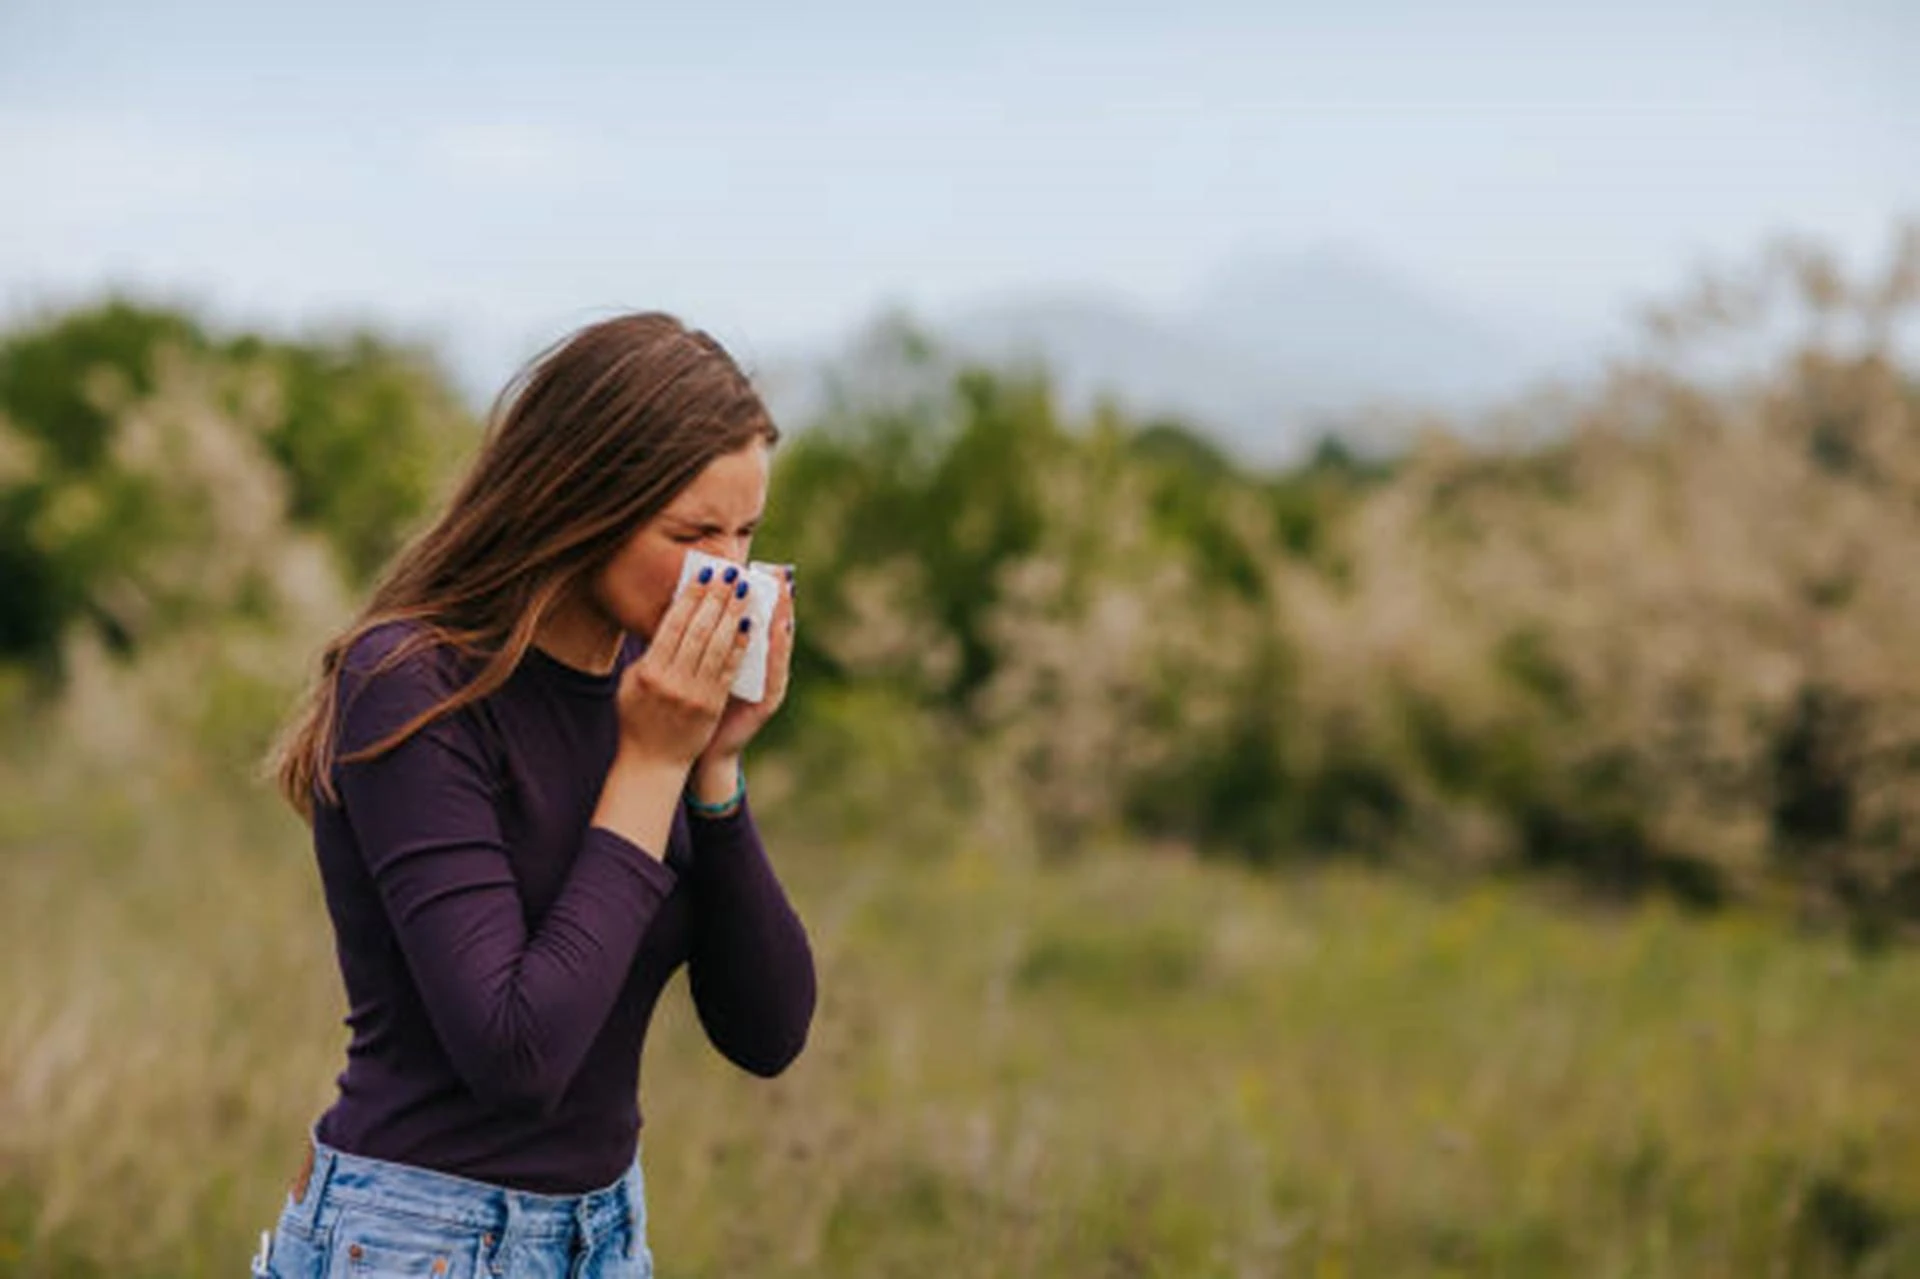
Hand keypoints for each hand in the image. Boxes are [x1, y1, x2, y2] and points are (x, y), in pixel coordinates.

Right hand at [614, 565, 754, 767]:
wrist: (653, 762)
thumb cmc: (638, 717)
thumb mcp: (633, 683)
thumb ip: (650, 654)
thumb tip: (673, 618)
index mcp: (649, 671)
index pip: (673, 625)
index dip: (691, 596)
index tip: (704, 572)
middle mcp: (672, 681)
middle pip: (699, 630)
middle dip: (716, 598)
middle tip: (729, 573)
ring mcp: (695, 695)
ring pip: (718, 646)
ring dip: (732, 615)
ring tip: (743, 590)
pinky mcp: (713, 706)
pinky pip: (729, 669)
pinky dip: (740, 644)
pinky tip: (748, 624)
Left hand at [701, 565, 794, 762]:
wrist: (703, 752)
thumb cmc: (697, 707)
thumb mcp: (700, 668)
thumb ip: (703, 643)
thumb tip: (692, 602)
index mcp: (746, 659)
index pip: (759, 620)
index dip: (764, 594)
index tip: (765, 566)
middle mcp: (763, 669)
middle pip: (774, 626)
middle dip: (777, 597)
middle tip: (779, 570)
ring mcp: (769, 685)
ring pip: (779, 645)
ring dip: (782, 617)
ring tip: (784, 591)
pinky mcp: (768, 702)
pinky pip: (775, 671)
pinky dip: (778, 649)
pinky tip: (779, 628)